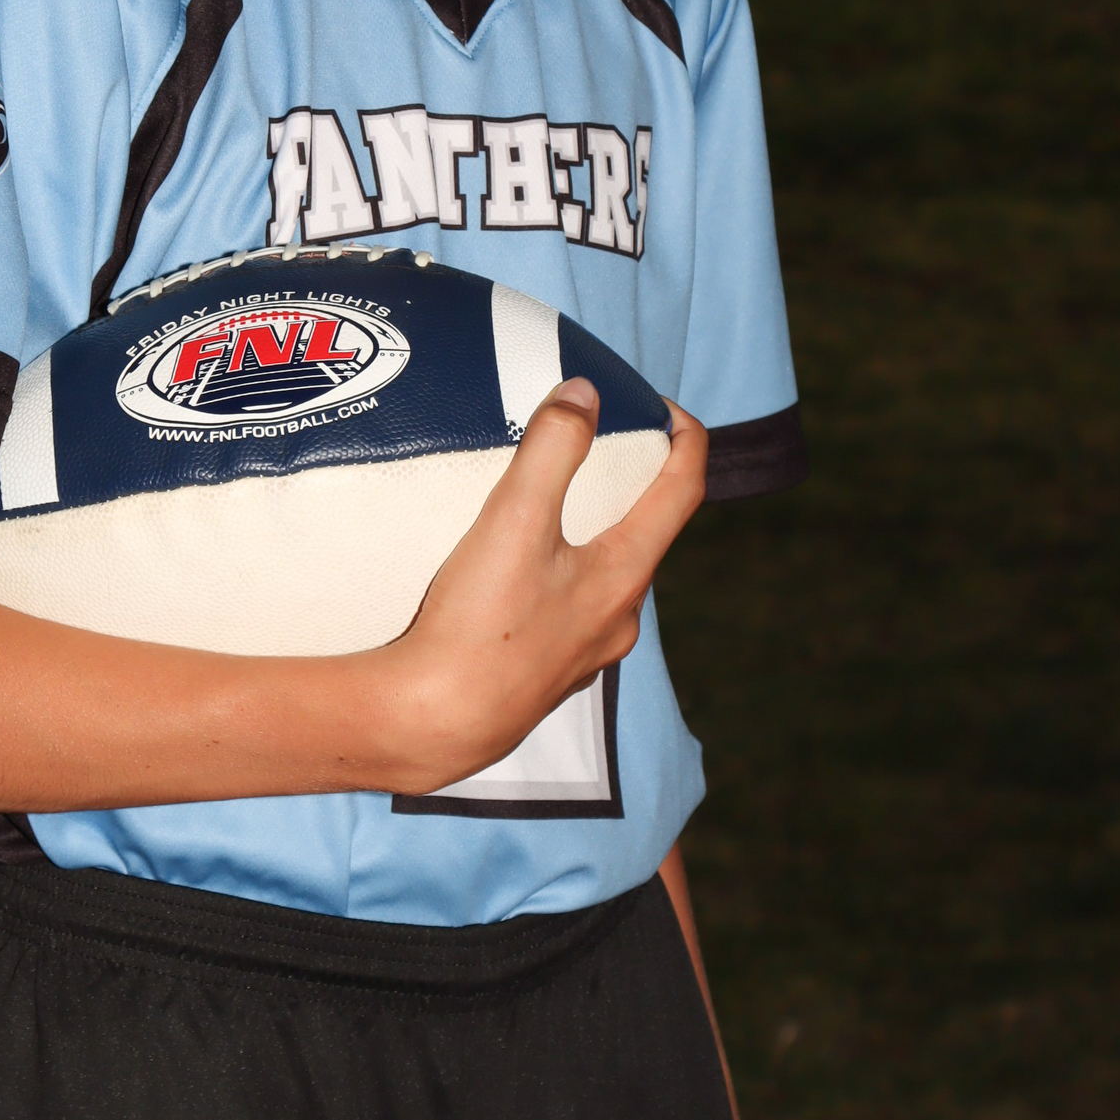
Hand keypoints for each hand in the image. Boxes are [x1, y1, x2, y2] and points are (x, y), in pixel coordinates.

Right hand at [380, 382, 706, 794]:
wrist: (433, 725)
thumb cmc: (478, 627)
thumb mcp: (514, 521)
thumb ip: (552, 449)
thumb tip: (584, 394)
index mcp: (624, 576)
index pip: (683, 492)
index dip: (685, 440)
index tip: (663, 406)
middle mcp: (618, 619)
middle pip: (644, 536)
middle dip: (630, 487)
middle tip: (596, 447)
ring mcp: (585, 653)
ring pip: (604, 578)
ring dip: (590, 536)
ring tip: (546, 507)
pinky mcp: (546, 675)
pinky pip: (568, 611)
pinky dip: (556, 577)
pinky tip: (513, 575)